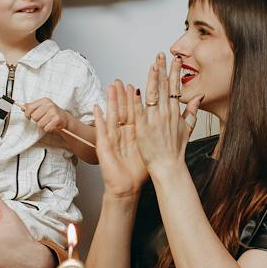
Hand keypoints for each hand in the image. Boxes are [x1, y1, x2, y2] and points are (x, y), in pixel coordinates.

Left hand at [24, 97, 69, 134]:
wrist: (64, 118)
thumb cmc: (50, 113)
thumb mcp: (41, 107)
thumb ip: (31, 106)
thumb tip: (22, 107)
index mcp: (44, 100)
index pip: (29, 108)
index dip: (27, 114)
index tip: (29, 117)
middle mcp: (49, 105)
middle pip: (34, 117)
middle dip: (37, 120)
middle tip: (43, 119)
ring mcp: (54, 112)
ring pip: (40, 124)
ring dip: (43, 125)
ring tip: (48, 122)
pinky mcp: (57, 119)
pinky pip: (46, 128)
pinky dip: (48, 129)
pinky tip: (52, 125)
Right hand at [96, 80, 148, 198]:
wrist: (126, 188)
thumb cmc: (137, 171)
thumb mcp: (150, 150)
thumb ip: (158, 135)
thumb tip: (169, 123)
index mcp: (133, 134)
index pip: (135, 112)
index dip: (136, 99)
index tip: (137, 85)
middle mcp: (121, 134)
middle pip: (122, 111)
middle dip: (122, 95)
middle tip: (121, 80)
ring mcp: (112, 139)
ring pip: (112, 116)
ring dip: (111, 101)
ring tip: (110, 86)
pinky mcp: (104, 146)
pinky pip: (101, 131)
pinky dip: (99, 119)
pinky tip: (97, 108)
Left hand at [135, 52, 201, 175]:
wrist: (168, 166)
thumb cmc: (176, 150)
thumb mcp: (187, 128)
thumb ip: (192, 110)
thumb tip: (198, 96)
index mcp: (175, 112)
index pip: (175, 87)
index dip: (175, 72)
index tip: (176, 60)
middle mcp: (165, 114)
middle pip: (164, 87)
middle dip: (163, 69)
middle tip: (161, 54)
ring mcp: (154, 120)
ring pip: (153, 95)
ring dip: (153, 79)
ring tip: (153, 65)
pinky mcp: (143, 128)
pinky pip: (139, 112)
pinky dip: (137, 101)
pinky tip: (135, 89)